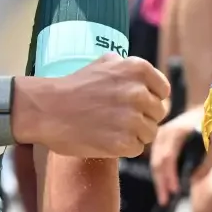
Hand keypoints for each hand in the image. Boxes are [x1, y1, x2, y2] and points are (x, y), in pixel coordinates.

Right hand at [17, 55, 168, 158]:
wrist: (47, 109)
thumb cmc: (74, 86)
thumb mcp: (103, 63)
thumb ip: (128, 67)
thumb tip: (146, 78)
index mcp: (138, 69)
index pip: (163, 91)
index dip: (151, 100)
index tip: (136, 105)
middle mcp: (139, 92)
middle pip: (158, 113)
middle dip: (143, 118)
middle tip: (120, 119)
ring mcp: (132, 118)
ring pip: (149, 132)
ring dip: (134, 134)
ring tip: (112, 129)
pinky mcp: (124, 142)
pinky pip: (137, 148)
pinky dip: (124, 148)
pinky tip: (107, 140)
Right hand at [149, 112, 201, 205]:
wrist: (209, 111)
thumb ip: (205, 161)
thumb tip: (193, 179)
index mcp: (178, 131)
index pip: (168, 156)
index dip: (170, 175)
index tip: (175, 190)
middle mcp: (165, 132)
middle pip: (158, 161)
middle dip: (161, 182)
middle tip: (165, 200)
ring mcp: (161, 135)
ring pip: (155, 162)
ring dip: (159, 180)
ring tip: (164, 198)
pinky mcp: (161, 140)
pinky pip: (157, 159)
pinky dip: (161, 173)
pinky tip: (165, 186)